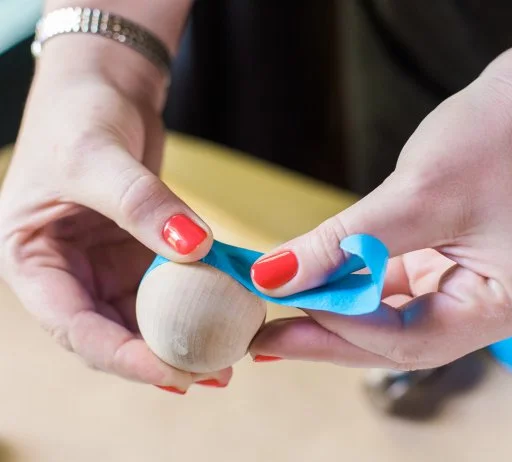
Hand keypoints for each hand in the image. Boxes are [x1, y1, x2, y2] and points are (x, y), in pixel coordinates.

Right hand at [0, 39, 229, 391]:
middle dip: (158, 360)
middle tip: (210, 374)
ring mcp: (104, 265)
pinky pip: (167, 288)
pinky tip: (225, 317)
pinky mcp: (137, 252)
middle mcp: (68, 272)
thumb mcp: (99, 156)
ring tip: (226, 359)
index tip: (173, 372)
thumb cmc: (79, 115)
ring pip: (143, 317)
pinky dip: (194, 304)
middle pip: (111, 334)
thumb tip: (193, 247)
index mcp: (33, 261)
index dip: (122, 357)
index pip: (74, 327)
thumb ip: (141, 204)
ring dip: (181, 340)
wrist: (102, 88)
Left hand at [249, 50, 511, 369]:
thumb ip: (342, 242)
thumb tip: (274, 276)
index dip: (340, 326)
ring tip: (277, 322)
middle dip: (328, 338)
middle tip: (265, 341)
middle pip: (396, 342)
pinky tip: (311, 291)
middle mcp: (488, 311)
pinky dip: (350, 293)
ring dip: (333, 318)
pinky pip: (391, 295)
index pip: (408, 338)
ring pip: (389, 323)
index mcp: (503, 305)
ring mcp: (467, 293)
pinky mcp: (445, 271)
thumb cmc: (491, 139)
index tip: (281, 311)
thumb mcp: (412, 194)